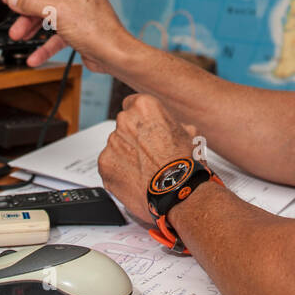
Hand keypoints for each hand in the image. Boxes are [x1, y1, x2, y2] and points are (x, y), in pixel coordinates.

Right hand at [3, 0, 130, 71]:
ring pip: (49, 20)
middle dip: (27, 16)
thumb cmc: (96, 30)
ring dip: (33, 30)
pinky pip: (57, 36)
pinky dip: (46, 46)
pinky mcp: (79, 31)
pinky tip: (35, 56)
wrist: (113, 54)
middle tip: (14, 24)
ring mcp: (79, 14)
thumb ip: (32, 4)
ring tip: (19, 38)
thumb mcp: (56, 12)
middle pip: (44, 2)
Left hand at [97, 93, 197, 224]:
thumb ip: (173, 124)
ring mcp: (112, 142)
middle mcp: (124, 121)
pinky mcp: (104, 163)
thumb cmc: (183, 163)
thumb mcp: (189, 134)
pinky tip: (135, 178)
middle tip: (148, 152)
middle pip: (124, 125)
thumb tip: (175, 128)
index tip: (145, 128)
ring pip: (116, 146)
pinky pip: (110, 164)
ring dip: (126, 154)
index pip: (133, 104)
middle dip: (133, 137)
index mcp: (144, 107)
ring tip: (144, 169)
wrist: (176, 191)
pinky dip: (119, 171)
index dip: (141, 119)